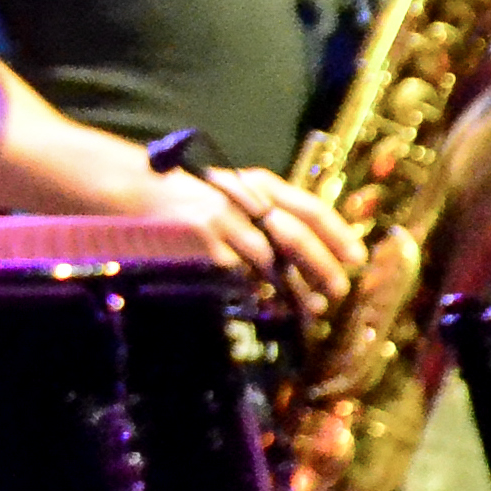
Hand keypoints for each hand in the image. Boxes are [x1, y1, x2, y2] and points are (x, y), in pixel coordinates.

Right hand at [146, 160, 362, 312]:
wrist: (135, 190)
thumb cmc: (191, 197)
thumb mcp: (235, 192)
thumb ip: (269, 211)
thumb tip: (311, 249)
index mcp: (259, 183)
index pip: (310, 209)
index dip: (338, 235)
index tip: (356, 258)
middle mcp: (244, 199)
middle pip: (295, 237)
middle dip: (322, 267)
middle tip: (338, 290)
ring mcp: (222, 221)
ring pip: (269, 262)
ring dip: (293, 288)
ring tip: (308, 307)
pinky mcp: (201, 244)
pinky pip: (237, 275)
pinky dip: (255, 291)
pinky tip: (266, 302)